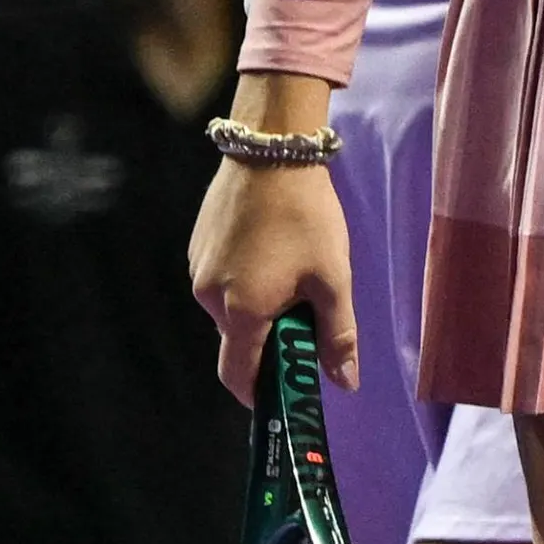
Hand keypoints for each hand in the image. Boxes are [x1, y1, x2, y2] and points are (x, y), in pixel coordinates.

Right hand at [188, 157, 357, 403]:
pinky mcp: (198, 244)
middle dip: (268, 342)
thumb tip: (345, 384)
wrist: (271, 148)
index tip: (283, 394)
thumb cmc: (305, 216)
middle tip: (305, 319)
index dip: (259, 395)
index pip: (238, 377)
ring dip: (256, 309)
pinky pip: (220, 280)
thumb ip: (337, 336)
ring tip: (292, 276)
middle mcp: (209, 296)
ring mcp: (199, 267)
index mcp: (241, 312)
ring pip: (228, 309)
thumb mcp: (332, 278)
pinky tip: (271, 252)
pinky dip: (244, 282)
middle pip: (236, 342)